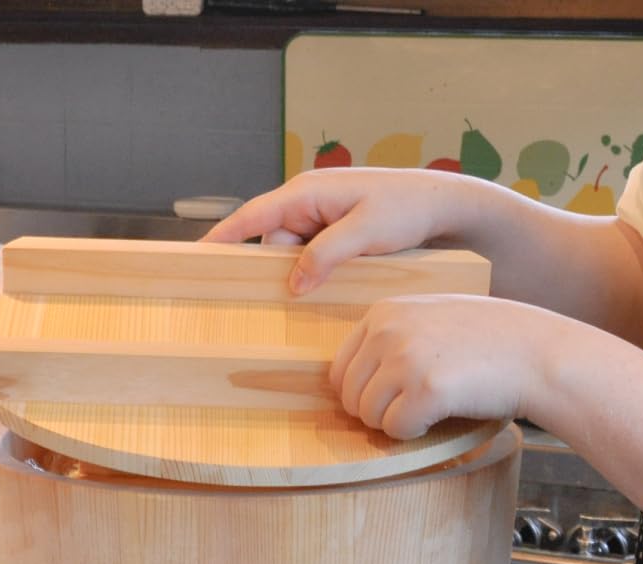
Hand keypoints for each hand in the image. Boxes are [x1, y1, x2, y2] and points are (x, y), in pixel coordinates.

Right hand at [203, 168, 473, 294]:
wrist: (444, 206)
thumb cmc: (407, 208)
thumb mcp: (367, 232)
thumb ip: (327, 254)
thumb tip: (293, 283)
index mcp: (306, 192)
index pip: (252, 216)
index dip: (223, 237)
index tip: (198, 256)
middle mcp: (307, 203)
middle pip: (273, 244)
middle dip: (280, 270)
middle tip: (298, 292)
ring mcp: (320, 218)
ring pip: (292, 256)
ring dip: (305, 274)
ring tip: (333, 282)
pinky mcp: (334, 233)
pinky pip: (311, 257)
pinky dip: (318, 273)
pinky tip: (335, 284)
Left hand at [330, 294, 556, 438]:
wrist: (540, 354)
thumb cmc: (490, 342)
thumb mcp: (431, 320)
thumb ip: (391, 340)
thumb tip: (347, 385)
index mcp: (384, 312)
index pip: (340, 371)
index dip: (364, 394)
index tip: (395, 397)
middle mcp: (388, 330)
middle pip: (349, 397)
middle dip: (378, 412)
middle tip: (416, 407)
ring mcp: (405, 358)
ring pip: (368, 416)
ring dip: (396, 423)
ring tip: (432, 407)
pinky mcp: (425, 390)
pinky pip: (395, 430)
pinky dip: (415, 434)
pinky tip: (443, 414)